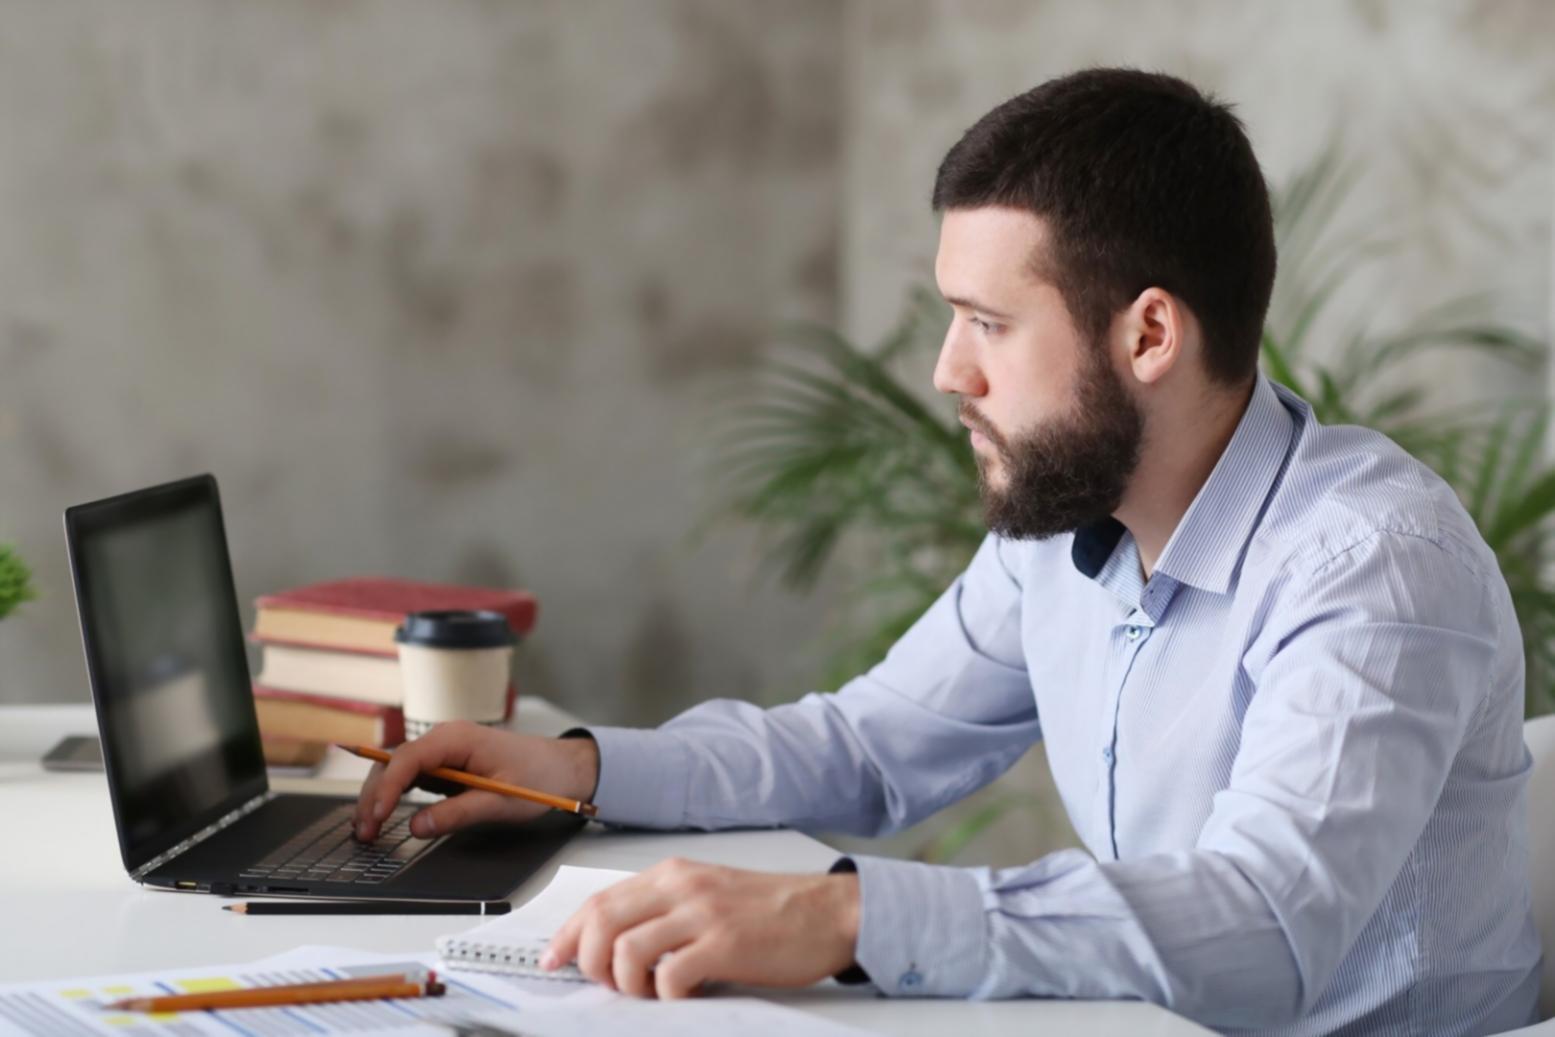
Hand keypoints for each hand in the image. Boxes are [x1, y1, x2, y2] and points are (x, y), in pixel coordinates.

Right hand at [351, 720, 598, 841]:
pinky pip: (411, 776)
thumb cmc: (538, 779)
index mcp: (457, 738)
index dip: (387, 788)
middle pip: (393, 762)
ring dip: (378, 797)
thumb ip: (458, 813)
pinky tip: (383, 817)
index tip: (375, 816)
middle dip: (373, 796)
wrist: (561, 767)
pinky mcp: (445, 763)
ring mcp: (443, 750)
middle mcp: (444, 738)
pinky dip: (394, 795)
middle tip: (364, 832)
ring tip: (367, 830)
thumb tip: (417, 826)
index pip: (407, 758)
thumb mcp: (501, 801)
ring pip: (397, 769)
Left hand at [542, 857, 860, 998]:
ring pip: (627, 950)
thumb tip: (614, 946)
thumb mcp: (707, 895)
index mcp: (673, 874)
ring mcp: (703, 914)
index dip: (569, 933)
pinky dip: (667, 996)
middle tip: (608, 985)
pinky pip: (671, 976)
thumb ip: (664, 911)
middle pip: (602, 922)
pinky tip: (685, 995)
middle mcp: (682, 887)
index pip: (600, 900)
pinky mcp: (726, 944)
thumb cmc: (770, 910)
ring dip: (627, 985)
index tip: (555, 959)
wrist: (828, 912)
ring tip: (651, 993)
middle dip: (590, 963)